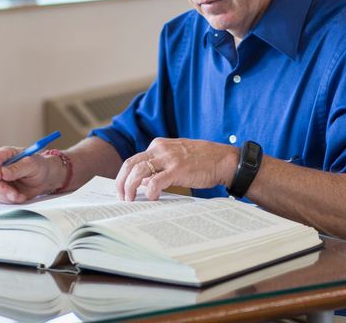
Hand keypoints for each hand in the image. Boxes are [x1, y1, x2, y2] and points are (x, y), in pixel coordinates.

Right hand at [0, 146, 60, 203]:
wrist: (44, 178)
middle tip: (13, 194)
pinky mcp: (1, 189)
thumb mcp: (33, 165)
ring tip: (20, 196)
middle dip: (1, 188)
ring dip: (6, 196)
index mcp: (6, 154)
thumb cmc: (39, 167)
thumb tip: (3, 172)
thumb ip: (18, 168)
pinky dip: (8, 200)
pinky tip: (20, 197)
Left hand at [116, 138, 238, 201]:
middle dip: (121, 182)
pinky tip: (153, 198)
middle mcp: (160, 149)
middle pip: (130, 164)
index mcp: (158, 145)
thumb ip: (160, 165)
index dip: (124, 176)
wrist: (224, 160)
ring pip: (138, 172)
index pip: (133, 160)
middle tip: (122, 197)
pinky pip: (155, 181)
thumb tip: (144, 180)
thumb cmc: (202, 161)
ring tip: (130, 200)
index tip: (124, 190)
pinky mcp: (177, 169)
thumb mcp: (176, 157)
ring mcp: (169, 158)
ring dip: (129, 188)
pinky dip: (149, 192)